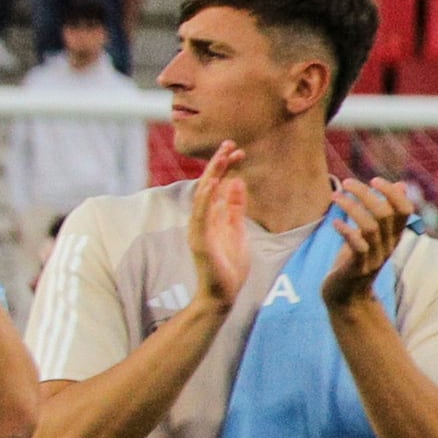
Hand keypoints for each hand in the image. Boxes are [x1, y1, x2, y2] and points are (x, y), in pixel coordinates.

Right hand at [181, 139, 251, 311]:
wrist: (222, 294)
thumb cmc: (229, 267)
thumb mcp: (238, 231)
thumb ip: (235, 208)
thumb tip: (238, 182)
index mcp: (213, 217)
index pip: (218, 186)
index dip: (226, 167)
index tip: (238, 151)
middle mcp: (202, 219)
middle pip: (208, 185)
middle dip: (219, 164)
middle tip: (230, 143)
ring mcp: (198, 229)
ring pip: (203, 196)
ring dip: (213, 175)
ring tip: (223, 156)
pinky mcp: (199, 240)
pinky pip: (201, 215)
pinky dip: (205, 198)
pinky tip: (213, 182)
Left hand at [328, 176, 417, 311]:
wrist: (346, 298)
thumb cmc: (356, 261)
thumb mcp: (370, 236)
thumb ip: (383, 213)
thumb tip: (401, 185)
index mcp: (393, 236)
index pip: (404, 210)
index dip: (393, 193)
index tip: (374, 179)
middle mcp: (388, 245)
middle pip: (385, 214)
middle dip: (366, 194)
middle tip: (346, 182)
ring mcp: (374, 258)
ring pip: (371, 227)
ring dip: (352, 208)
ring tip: (335, 196)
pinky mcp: (358, 268)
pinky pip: (357, 247)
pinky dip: (346, 232)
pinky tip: (334, 222)